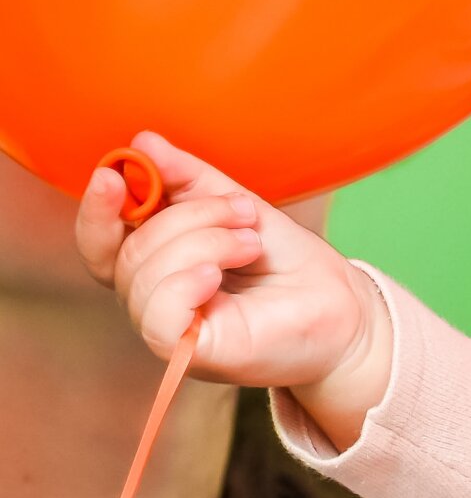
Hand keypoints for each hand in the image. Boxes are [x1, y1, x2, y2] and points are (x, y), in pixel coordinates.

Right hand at [74, 131, 391, 449]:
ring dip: (205, 242)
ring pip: (142, 274)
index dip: (99, 208)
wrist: (344, 309)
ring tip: (251, 243)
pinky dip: (184, 283)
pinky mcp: (189, 354)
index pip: (103, 241)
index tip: (114, 172)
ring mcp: (169, 328)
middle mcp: (153, 297)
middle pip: (128, 250)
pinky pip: (155, 316)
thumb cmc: (289, 263)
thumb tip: (143, 143)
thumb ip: (191, 181)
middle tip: (244, 211)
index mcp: (158, 263)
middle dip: (189, 215)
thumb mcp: (240, 207)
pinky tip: (218, 276)